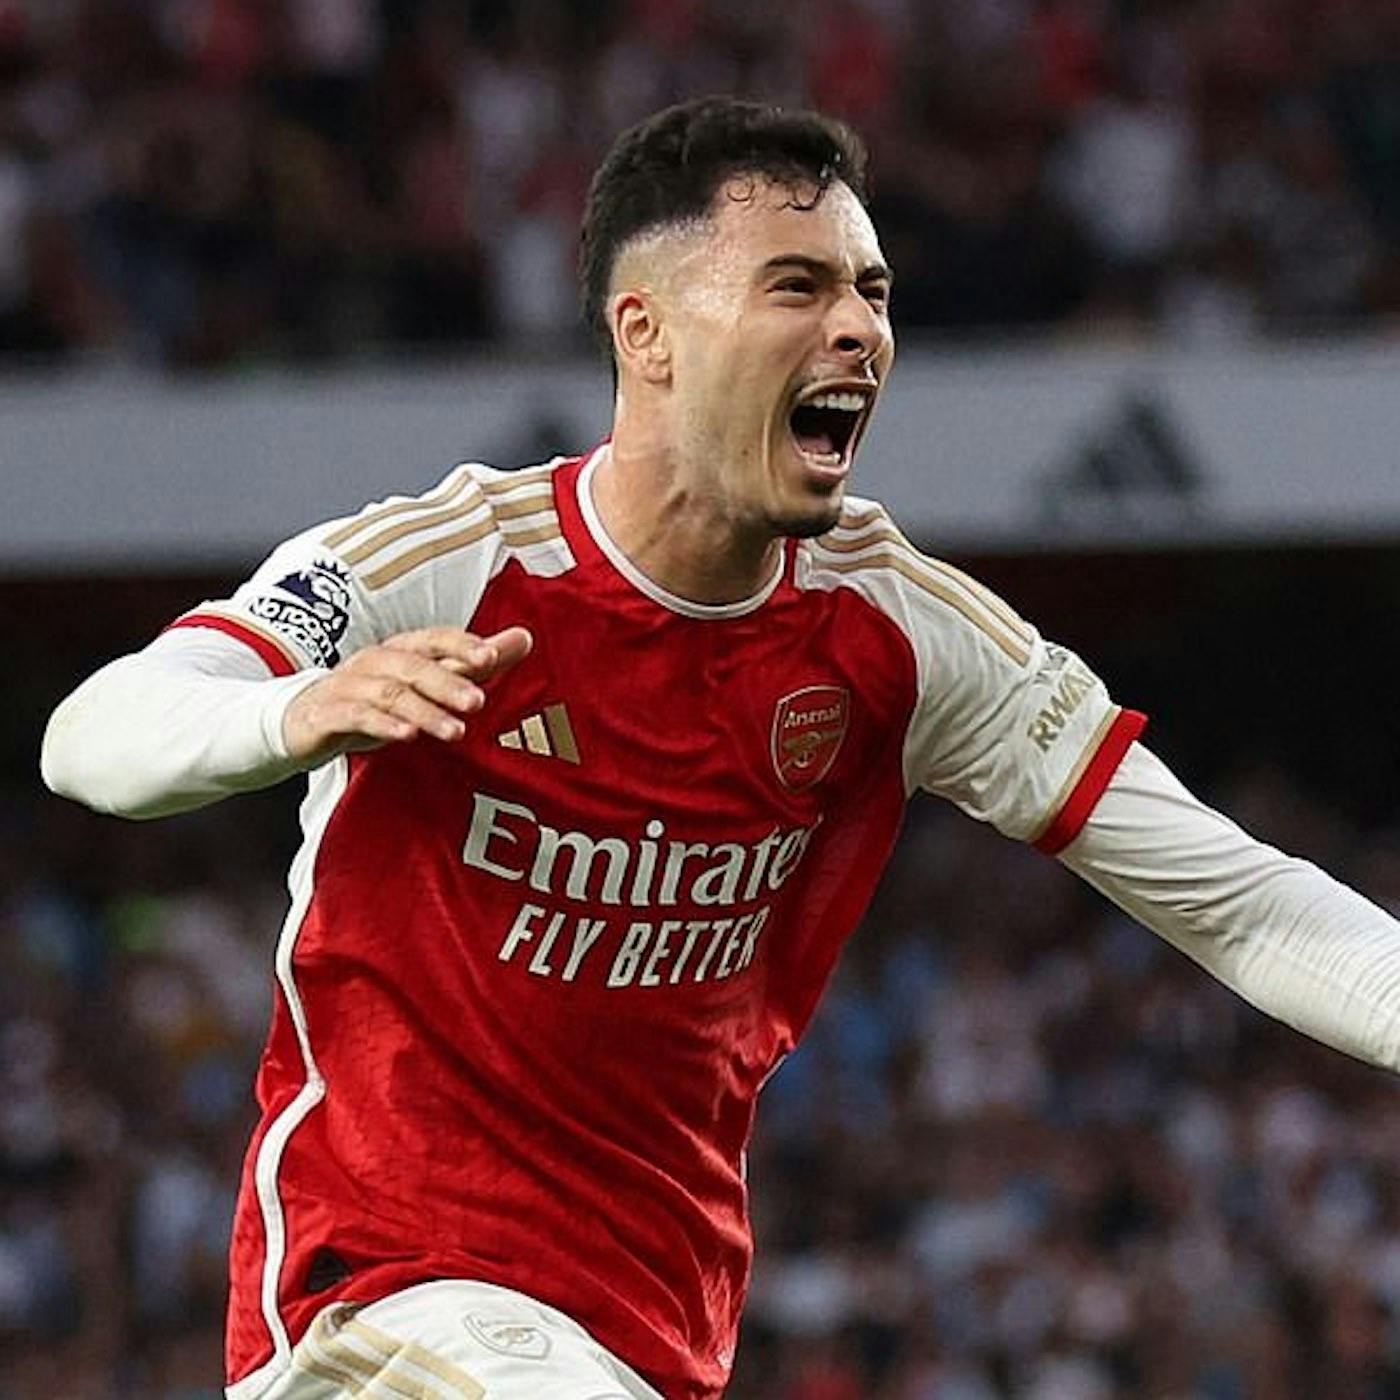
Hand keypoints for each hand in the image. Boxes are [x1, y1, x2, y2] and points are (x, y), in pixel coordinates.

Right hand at [282, 626, 532, 763]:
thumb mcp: (423, 683)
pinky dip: (381, 725)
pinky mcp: (327, 714)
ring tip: (455, 731)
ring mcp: (347, 687)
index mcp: (399, 651)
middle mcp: (373, 662)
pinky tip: (405, 736)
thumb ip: (472, 663)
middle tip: (478, 702)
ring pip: (388, 693)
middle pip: (412, 666)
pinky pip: (354, 716)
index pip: (432, 639)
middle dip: (447, 682)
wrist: (298, 724)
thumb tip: (524, 638)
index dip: (460, 645)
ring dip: (424, 711)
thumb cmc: (369, 700)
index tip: (492, 656)